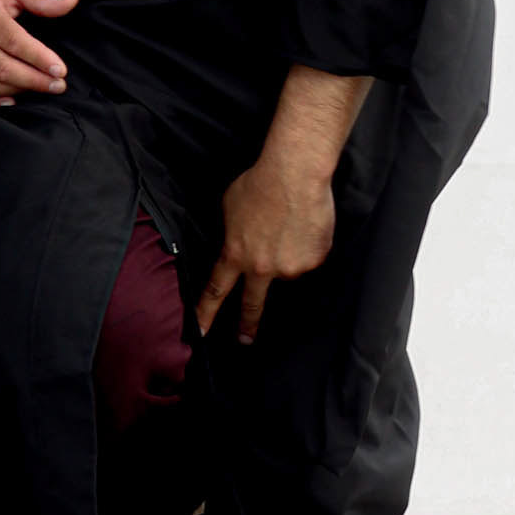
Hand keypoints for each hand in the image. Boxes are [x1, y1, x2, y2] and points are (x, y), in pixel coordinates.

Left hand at [194, 151, 334, 344]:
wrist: (295, 175)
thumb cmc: (259, 184)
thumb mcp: (230, 208)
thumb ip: (232, 234)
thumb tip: (239, 244)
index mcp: (235, 255)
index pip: (216, 291)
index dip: (206, 313)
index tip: (199, 333)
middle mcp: (262, 268)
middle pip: (253, 304)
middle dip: (247, 325)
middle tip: (244, 339)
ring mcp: (291, 267)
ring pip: (287, 269)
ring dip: (286, 254)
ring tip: (287, 225)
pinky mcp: (315, 260)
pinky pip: (309, 258)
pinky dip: (307, 245)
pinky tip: (304, 224)